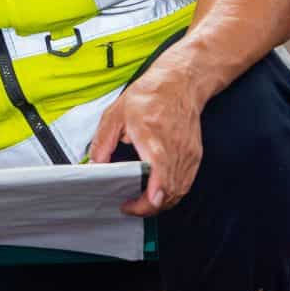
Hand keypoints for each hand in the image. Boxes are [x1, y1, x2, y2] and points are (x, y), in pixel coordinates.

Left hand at [89, 66, 204, 216]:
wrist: (180, 83)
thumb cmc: (150, 95)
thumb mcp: (116, 113)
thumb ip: (103, 140)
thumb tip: (95, 163)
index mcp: (152, 134)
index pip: (159, 168)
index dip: (153, 192)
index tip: (140, 204)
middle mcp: (174, 147)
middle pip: (169, 188)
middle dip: (149, 206)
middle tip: (129, 207)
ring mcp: (187, 153)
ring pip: (178, 190)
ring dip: (160, 203)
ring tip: (140, 203)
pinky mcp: (194, 157)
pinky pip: (185, 184)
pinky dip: (171, 194)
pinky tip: (156, 193)